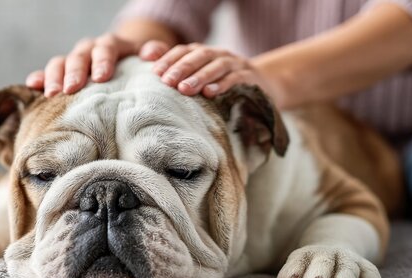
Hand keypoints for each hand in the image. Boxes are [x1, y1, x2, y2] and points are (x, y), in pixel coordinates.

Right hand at [26, 34, 170, 96]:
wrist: (123, 62)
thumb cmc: (137, 65)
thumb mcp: (149, 55)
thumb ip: (154, 52)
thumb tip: (153, 55)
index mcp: (111, 44)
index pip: (106, 47)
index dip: (102, 61)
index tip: (101, 78)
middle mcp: (89, 49)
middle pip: (79, 56)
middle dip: (74, 72)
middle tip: (72, 89)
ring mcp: (72, 60)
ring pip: (60, 62)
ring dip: (54, 77)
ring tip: (52, 94)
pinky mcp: (61, 73)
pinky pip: (46, 72)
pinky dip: (39, 78)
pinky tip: (32, 86)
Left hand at [151, 43, 275, 98]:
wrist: (264, 86)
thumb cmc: (222, 84)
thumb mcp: (200, 76)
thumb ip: (176, 67)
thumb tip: (147, 60)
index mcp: (205, 53)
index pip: (184, 51)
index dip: (170, 59)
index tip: (156, 72)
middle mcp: (220, 55)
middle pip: (199, 55)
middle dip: (182, 68)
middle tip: (168, 82)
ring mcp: (237, 64)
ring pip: (217, 66)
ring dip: (200, 77)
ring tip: (185, 89)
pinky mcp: (251, 78)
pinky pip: (236, 79)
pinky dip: (223, 85)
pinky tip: (210, 94)